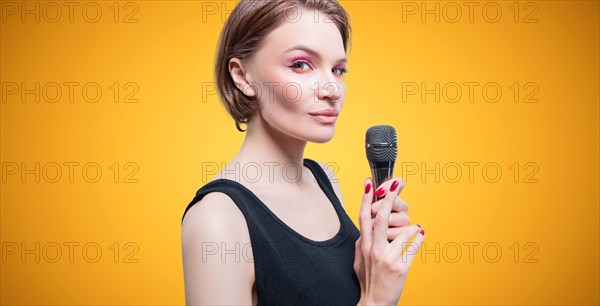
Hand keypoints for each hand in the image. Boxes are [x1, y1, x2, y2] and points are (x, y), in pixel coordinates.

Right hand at [354, 177, 424, 304]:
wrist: (374, 302)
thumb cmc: (368, 281)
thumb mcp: (359, 259)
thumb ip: (362, 242)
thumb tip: (365, 228)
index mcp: (363, 245)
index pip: (363, 217)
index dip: (365, 198)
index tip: (369, 182)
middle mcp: (374, 249)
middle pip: (380, 218)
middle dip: (388, 198)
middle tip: (396, 183)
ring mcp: (387, 258)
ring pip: (401, 231)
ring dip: (409, 226)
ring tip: (413, 227)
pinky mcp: (400, 267)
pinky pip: (413, 247)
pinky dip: (418, 238)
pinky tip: (420, 234)